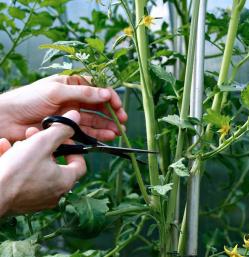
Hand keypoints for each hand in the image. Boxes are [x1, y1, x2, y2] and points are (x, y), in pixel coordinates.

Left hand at [0, 75, 126, 142]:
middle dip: (111, 113)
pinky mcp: (67, 129)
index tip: (117, 106)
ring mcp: (71, 115)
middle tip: (122, 121)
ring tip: (117, 132)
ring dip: (106, 126)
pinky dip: (97, 135)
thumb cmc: (28, 99)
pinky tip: (107, 137)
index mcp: (71, 85)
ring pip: (94, 120)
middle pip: (98, 106)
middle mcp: (73, 99)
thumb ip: (83, 93)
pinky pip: (86, 132)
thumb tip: (106, 93)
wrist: (6, 119)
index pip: (96, 88)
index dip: (109, 96)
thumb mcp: (57, 91)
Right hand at [0, 110, 85, 215]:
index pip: (80, 165)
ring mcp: (38, 200)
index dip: (74, 149)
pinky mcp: (21, 202)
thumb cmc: (18, 170)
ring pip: (37, 170)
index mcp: (65, 181)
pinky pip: (23, 180)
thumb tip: (76, 116)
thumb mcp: (42, 143)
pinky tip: (3, 150)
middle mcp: (55, 194)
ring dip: (28, 154)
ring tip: (17, 143)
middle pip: (56, 165)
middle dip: (44, 147)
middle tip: (34, 136)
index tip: (62, 139)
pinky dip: (16, 166)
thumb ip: (61, 129)